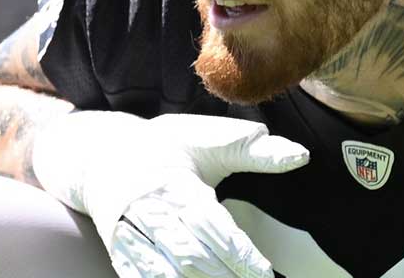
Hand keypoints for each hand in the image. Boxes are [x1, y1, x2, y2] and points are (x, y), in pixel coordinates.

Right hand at [32, 112, 308, 277]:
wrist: (102, 154)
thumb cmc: (167, 147)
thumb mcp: (211, 140)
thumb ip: (256, 151)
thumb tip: (301, 155)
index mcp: (176, 184)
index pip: (210, 224)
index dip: (236, 252)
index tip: (261, 271)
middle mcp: (152, 212)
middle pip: (191, 255)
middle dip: (223, 276)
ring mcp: (132, 235)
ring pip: (167, 271)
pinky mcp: (120, 253)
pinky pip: (137, 277)